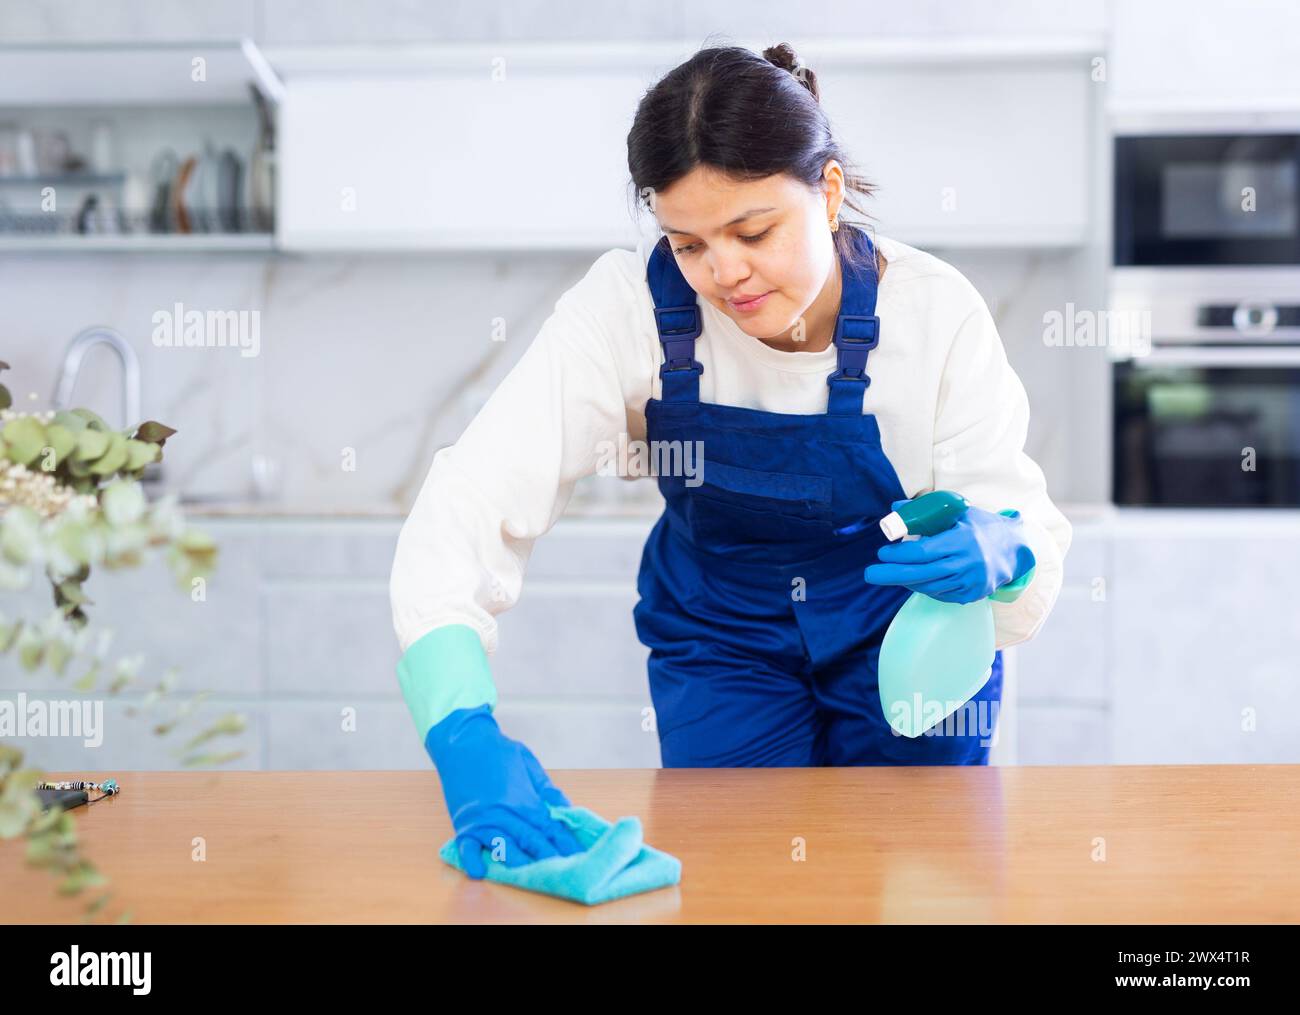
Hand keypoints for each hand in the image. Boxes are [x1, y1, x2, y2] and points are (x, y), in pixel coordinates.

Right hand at [424, 704, 584, 877]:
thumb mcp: (528, 763)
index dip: (565, 844)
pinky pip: (466, 846)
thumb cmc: (497, 750)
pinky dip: (472, 859)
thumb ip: (546, 789)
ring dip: (519, 864)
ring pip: (503, 847)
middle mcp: (504, 813)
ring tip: (533, 878)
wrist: (462, 740)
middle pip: (531, 842)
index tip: (578, 858)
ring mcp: (482, 820)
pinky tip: (480, 872)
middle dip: (549, 859)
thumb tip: (566, 809)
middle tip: (565, 875)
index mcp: (523, 799)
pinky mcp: (463, 823)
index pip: (549, 828)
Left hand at [864, 500, 1035, 603]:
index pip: (924, 552)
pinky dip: (923, 587)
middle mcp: (967, 564)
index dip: (900, 555)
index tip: (882, 553)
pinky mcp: (972, 594)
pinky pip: (940, 594)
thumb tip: (894, 508)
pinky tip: (911, 580)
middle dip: (892, 575)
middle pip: (922, 573)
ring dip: (905, 581)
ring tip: (886, 575)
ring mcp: (970, 582)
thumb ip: (924, 510)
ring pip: (929, 586)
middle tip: (870, 574)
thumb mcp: (957, 512)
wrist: (1013, 549)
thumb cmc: (980, 526)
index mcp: (962, 541)